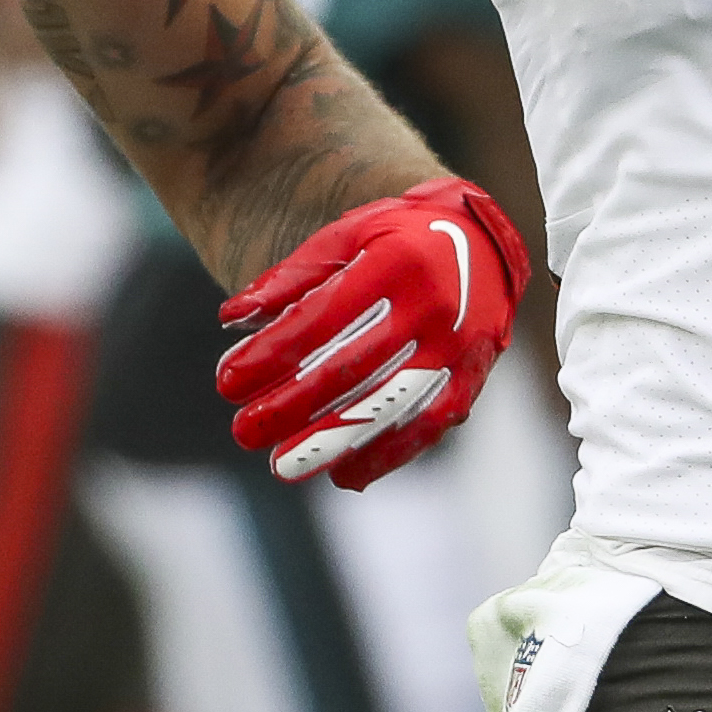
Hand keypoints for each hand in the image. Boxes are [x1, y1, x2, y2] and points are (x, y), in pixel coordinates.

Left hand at [216, 175, 531, 487]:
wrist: (484, 242)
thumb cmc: (397, 238)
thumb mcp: (344, 237)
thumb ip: (291, 279)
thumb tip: (232, 316)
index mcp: (396, 263)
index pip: (321, 319)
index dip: (271, 354)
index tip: (228, 382)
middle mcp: (432, 307)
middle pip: (350, 369)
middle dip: (291, 406)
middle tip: (244, 432)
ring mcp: (457, 347)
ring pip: (388, 406)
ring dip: (332, 442)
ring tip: (283, 466)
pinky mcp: (471, 378)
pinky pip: (427, 424)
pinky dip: (387, 454)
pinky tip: (345, 474)